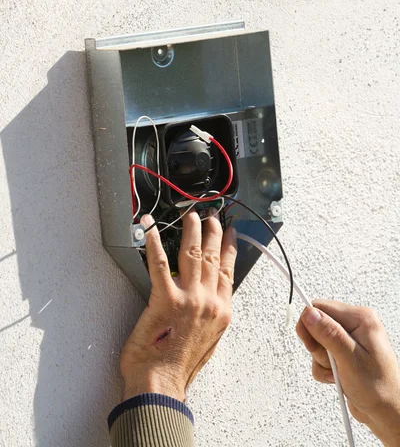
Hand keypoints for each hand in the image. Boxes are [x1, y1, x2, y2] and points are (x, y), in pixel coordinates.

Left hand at [120, 210, 236, 402]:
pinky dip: (154, 241)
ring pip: (193, 254)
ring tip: (192, 216)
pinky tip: (151, 227)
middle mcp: (208, 302)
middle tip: (211, 217)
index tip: (229, 233)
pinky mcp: (165, 299)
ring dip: (192, 231)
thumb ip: (208, 318)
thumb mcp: (207, 343)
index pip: (228, 271)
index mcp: (220, 313)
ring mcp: (189, 299)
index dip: (229, 248)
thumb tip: (205, 303)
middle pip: (213, 258)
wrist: (161, 386)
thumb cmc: (179, 368)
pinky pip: (159, 263)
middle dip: (212, 232)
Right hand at [297, 300, 399, 446]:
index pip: (320, 307)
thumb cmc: (379, 389)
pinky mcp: (342, 352)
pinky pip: (320, 355)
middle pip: (316, 324)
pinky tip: (337, 377)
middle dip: (317, 346)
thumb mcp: (351, 360)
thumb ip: (329, 334)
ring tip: (338, 372)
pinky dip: (323, 369)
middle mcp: (355, 325)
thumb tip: (309, 313)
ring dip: (321, 361)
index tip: (312, 345)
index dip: (310, 325)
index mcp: (361, 318)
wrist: (386, 413)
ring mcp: (348, 339)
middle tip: (330, 361)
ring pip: (317, 341)